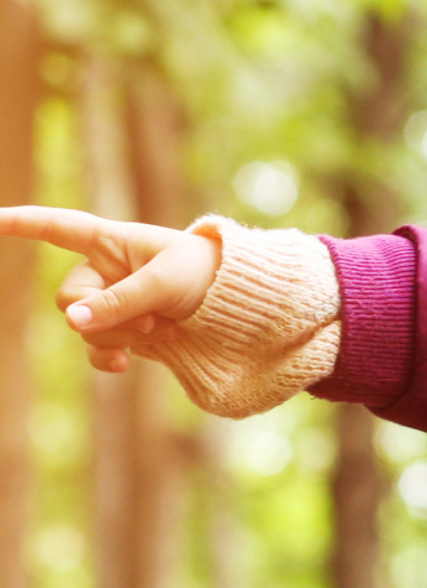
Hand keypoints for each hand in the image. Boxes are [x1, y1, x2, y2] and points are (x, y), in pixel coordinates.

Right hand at [0, 205, 220, 373]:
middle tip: (150, 321)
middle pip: (69, 299)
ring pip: (84, 329)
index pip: (59, 228)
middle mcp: (105, 273)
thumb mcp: (164, 283)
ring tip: (162, 331)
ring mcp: (113, 306)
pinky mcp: (126, 334)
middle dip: (101, 315)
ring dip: (118, 336)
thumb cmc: (207, 277)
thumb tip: (73, 322)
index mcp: (112, 242)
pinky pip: (98, 350)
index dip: (24, 223)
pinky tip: (125, 365)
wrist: (241, 310)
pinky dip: (109, 358)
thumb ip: (119, 301)